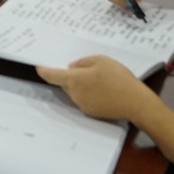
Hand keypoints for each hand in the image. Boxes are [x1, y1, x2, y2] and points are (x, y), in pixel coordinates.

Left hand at [36, 56, 155, 122]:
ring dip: (80, 86)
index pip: (53, 76)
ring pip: (75, 92)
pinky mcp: (91, 113)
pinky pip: (84, 100)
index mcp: (74, 80)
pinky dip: (88, 94)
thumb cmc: (118, 77)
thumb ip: (83, 62)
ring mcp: (82, 105)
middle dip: (70, 77)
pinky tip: (103, 90)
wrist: (135, 102)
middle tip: (86, 70)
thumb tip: (71, 68)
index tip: (38, 68)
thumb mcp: (101, 60)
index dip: (44, 71)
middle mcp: (74, 94)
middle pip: (65, 84)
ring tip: (100, 79)